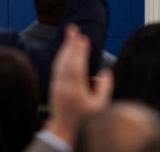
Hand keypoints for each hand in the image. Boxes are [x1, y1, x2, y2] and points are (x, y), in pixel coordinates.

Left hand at [46, 24, 112, 143]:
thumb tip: (104, 72)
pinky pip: (58, 67)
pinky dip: (62, 56)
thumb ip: (104, 88)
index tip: (84, 38)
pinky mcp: (55, 86)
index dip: (80, 51)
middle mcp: (63, 85)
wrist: (63, 131)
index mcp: (75, 89)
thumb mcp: (100, 106)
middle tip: (74, 28)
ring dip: (65, 47)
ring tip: (71, 34)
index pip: (77, 65)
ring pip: (60, 62)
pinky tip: (66, 50)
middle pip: (66, 60)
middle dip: (70, 43)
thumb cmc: (83, 119)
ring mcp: (57, 85)